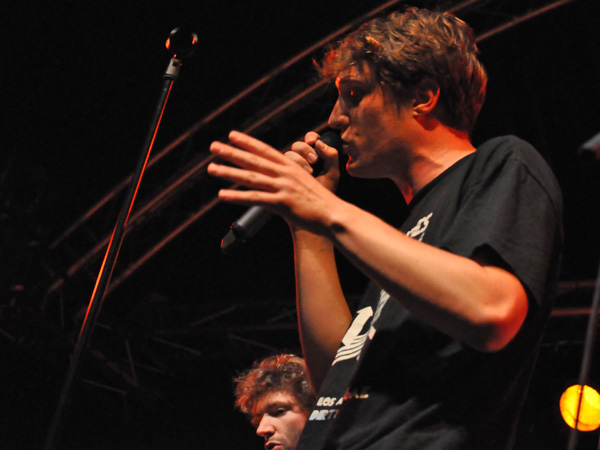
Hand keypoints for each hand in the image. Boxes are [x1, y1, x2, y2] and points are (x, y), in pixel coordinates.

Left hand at [207, 130, 342, 234]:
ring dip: (228, 172)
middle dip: (231, 152)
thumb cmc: (321, 202)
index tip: (232, 135)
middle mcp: (285, 173)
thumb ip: (289, 178)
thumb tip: (275, 177)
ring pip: (251, 177)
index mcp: (291, 167)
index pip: (265, 150)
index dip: (247, 142)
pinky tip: (222, 195)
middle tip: (213, 146)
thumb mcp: (306, 183)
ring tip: (211, 168)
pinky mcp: (282, 203)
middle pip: (254, 160)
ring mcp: (283, 187)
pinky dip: (237, 197)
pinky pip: (255, 198)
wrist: (333, 216)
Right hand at [286, 131, 340, 191]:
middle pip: (297, 144)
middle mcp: (300, 158)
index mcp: (313, 155)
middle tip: (314, 160)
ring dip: (299, 160)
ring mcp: (290, 167)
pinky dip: (291, 167)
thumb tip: (320, 143)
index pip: (310, 139)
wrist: (316, 210)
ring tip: (309, 172)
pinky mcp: (281, 174)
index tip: (313, 142)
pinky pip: (282, 163)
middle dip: (306, 150)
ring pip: (289, 153)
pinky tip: (300, 176)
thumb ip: (332, 156)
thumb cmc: (324, 191)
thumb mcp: (333, 173)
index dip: (311, 137)